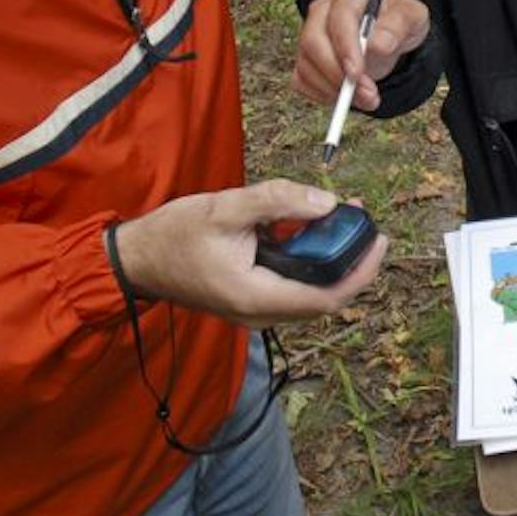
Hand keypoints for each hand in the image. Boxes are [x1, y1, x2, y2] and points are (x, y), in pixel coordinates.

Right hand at [111, 179, 386, 327]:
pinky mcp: (251, 301)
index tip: (379, 240)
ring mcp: (255, 311)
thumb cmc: (174, 235)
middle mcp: (260, 313)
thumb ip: (278, 201)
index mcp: (257, 297)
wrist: (137, 258)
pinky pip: (293, 286)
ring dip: (329, 258)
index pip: (329, 296)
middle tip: (360, 219)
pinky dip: (308, 260)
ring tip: (338, 217)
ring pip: (310, 291)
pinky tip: (305, 228)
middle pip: (326, 296)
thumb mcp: (227, 207)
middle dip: (350, 259)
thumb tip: (326, 202)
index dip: (361, 270)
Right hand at [293, 0, 430, 111]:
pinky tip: (348, 97)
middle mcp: (322, 12)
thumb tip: (379, 45)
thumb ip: (398, 27)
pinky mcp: (306, 58)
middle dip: (337, 75)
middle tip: (366, 95)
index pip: (339, 20)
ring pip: (306, 65)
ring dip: (333, 90)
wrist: (388, 34)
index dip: (345, 49)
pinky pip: (302, 80)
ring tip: (366, 98)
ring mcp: (310, 34)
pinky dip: (322, 94)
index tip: (357, 74)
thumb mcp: (411, 17)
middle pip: (313, 43)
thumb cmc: (398, 21)